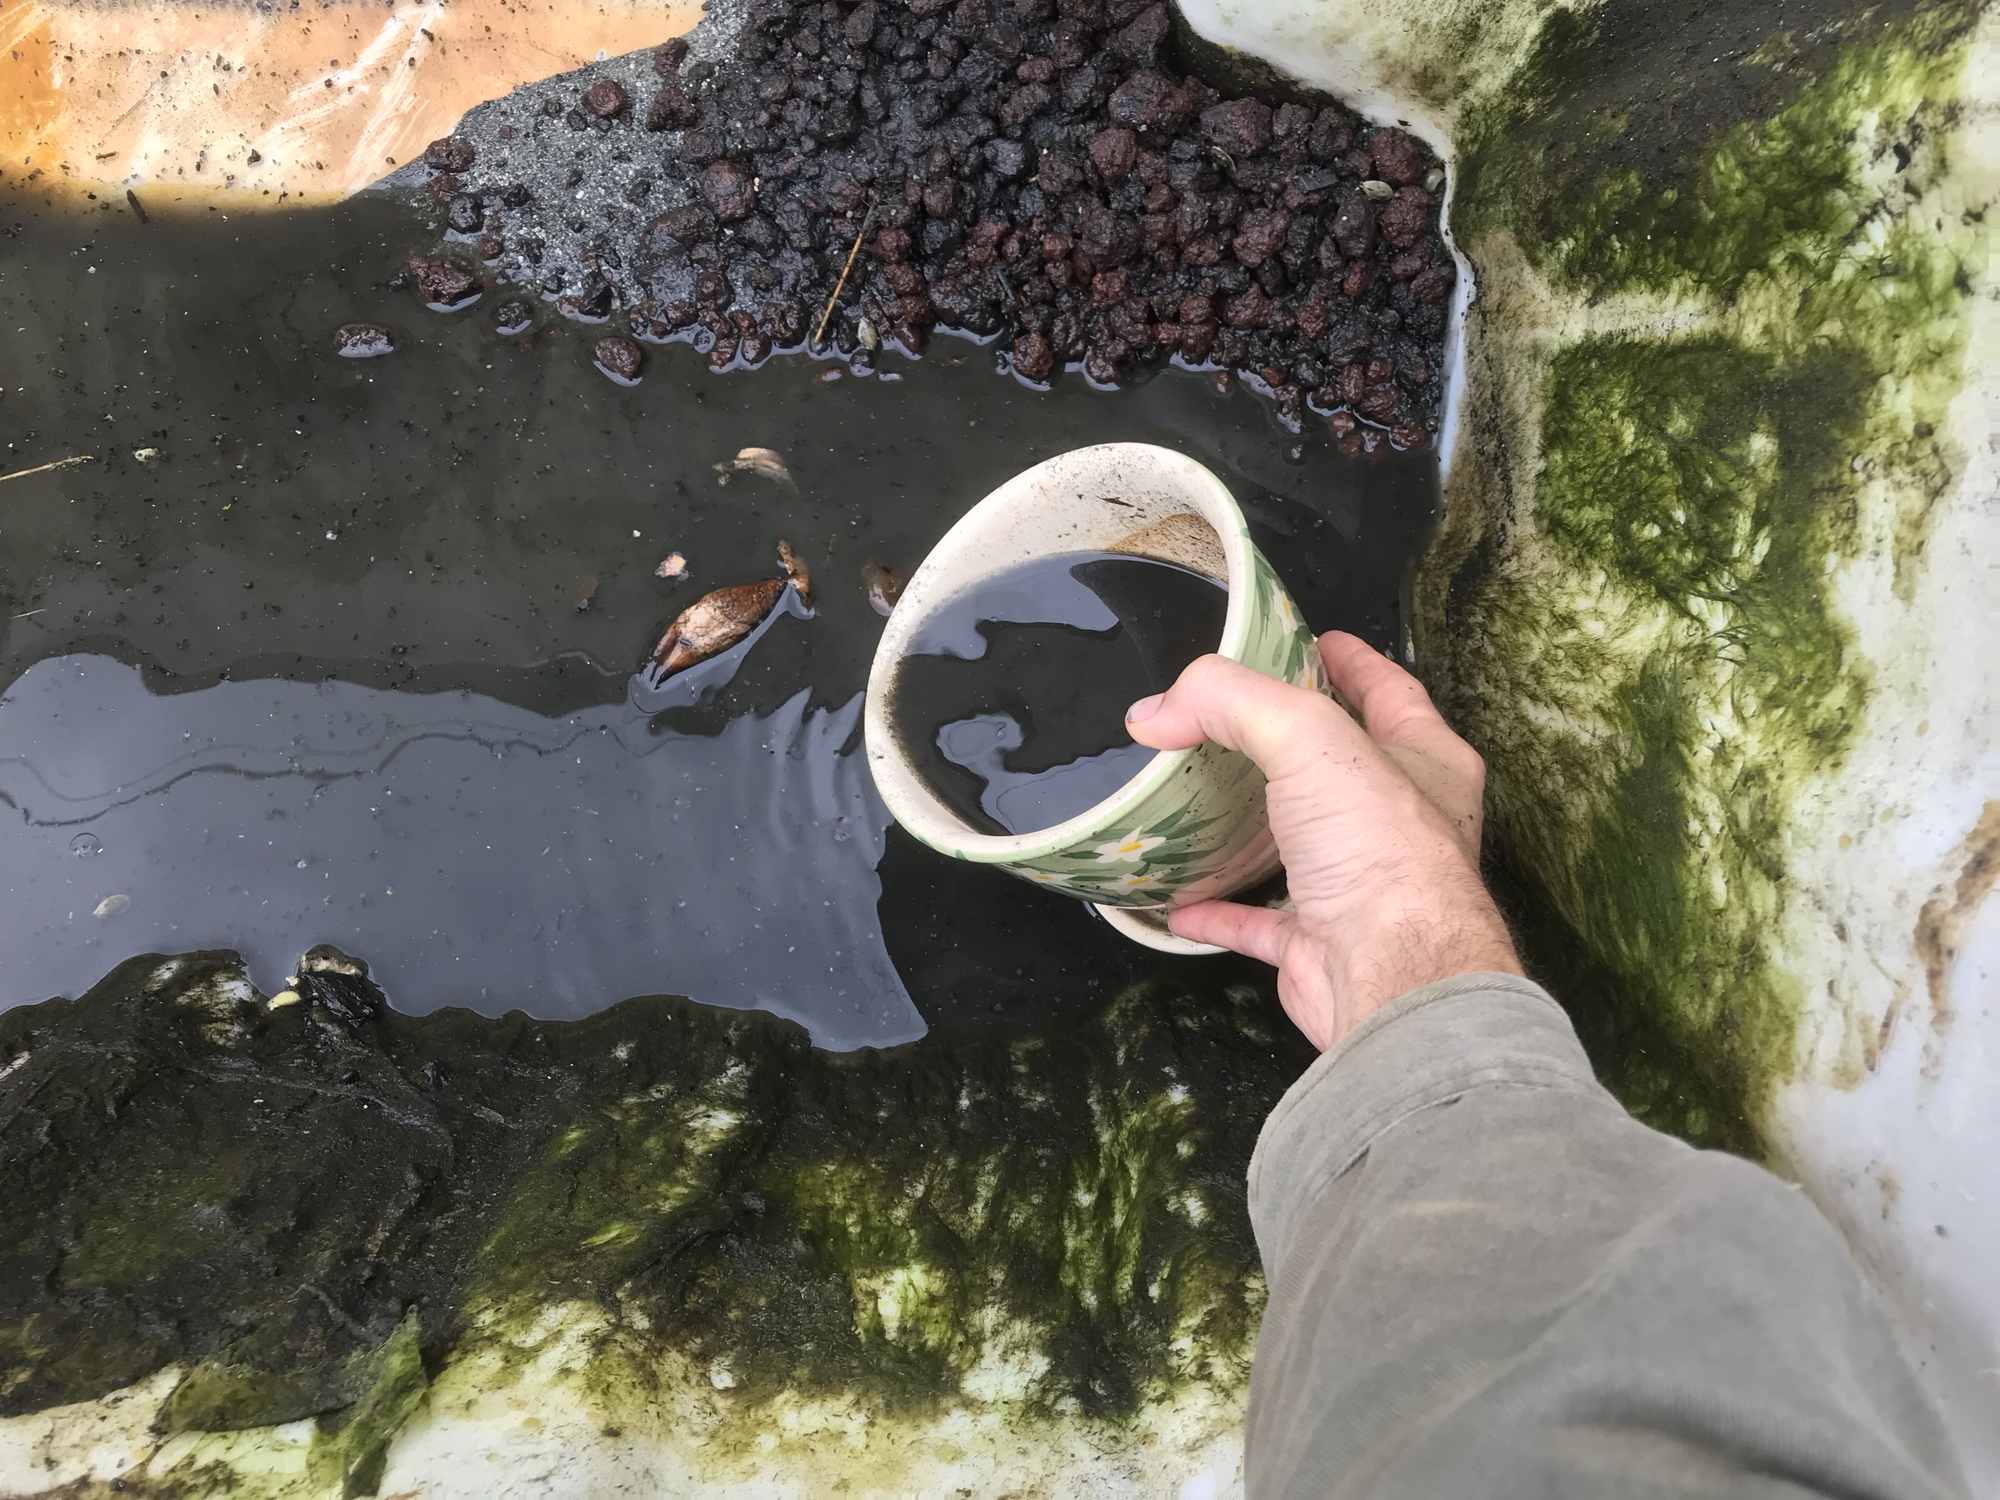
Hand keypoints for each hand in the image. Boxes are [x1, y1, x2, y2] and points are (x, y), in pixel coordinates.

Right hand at [1126, 632, 1520, 1050]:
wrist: (1388, 975)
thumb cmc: (1377, 844)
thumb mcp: (1306, 736)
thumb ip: (1228, 704)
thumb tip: (1153, 713)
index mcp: (1426, 761)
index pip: (1391, 692)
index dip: (1352, 661)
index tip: (1311, 639)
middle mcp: (1404, 823)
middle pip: (1344, 768)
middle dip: (1295, 743)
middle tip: (1235, 715)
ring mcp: (1363, 889)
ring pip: (1302, 846)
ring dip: (1254, 826)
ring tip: (1201, 796)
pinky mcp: (1322, 945)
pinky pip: (1260, 921)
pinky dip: (1219, 910)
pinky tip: (1176, 897)